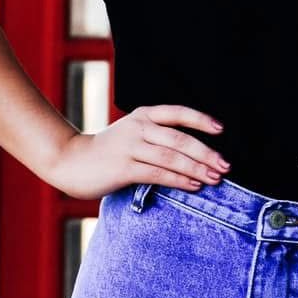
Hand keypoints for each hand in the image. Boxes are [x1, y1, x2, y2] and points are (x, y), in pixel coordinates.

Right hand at [46, 102, 230, 202]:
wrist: (71, 161)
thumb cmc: (108, 151)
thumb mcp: (132, 133)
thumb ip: (156, 137)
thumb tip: (193, 152)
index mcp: (143, 114)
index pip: (178, 112)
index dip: (201, 119)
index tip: (221, 130)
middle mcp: (138, 127)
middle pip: (180, 138)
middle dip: (206, 153)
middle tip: (225, 165)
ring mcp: (131, 147)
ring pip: (172, 157)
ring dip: (197, 169)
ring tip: (215, 178)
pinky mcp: (124, 168)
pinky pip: (159, 174)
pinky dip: (179, 180)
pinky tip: (194, 185)